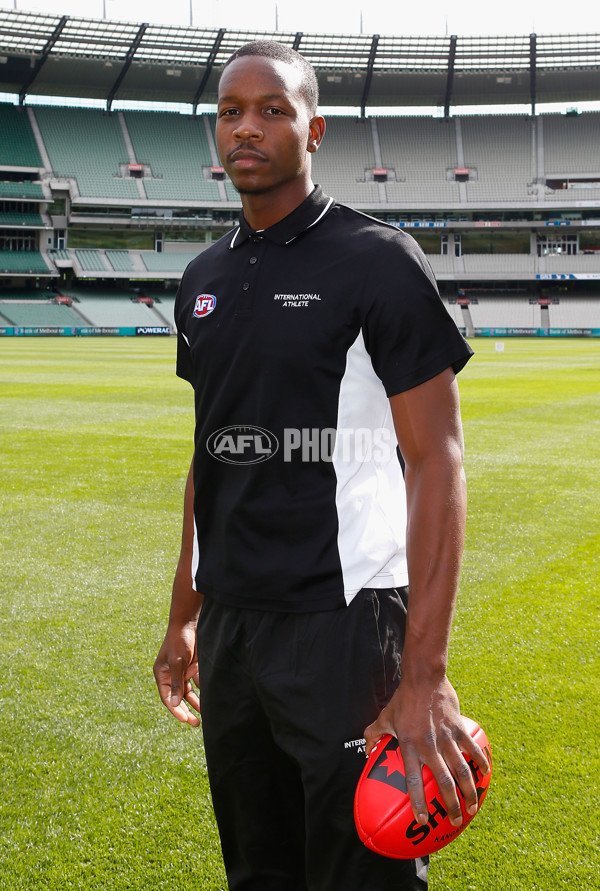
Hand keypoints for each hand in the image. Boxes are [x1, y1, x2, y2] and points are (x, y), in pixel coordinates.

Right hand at [153, 621, 199, 726]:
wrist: (191, 622)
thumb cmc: (180, 640)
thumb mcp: (177, 662)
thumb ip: (177, 683)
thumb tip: (175, 703)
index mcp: (162, 674)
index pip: (167, 697)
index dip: (175, 709)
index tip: (185, 719)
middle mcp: (171, 675)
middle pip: (178, 698)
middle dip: (186, 710)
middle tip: (195, 723)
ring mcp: (182, 672)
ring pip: (189, 693)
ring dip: (195, 703)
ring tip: (204, 716)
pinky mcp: (192, 668)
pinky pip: (197, 683)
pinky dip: (202, 691)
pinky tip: (209, 699)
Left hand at [364, 675, 489, 827]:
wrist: (423, 677)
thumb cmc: (402, 699)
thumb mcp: (385, 717)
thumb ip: (373, 735)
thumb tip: (366, 751)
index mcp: (409, 746)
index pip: (414, 780)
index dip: (418, 802)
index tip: (423, 821)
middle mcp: (429, 745)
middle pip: (444, 782)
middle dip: (452, 806)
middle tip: (456, 821)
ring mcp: (446, 737)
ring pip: (462, 771)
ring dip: (469, 792)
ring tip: (472, 808)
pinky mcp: (459, 728)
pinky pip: (473, 750)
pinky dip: (481, 764)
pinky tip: (485, 775)